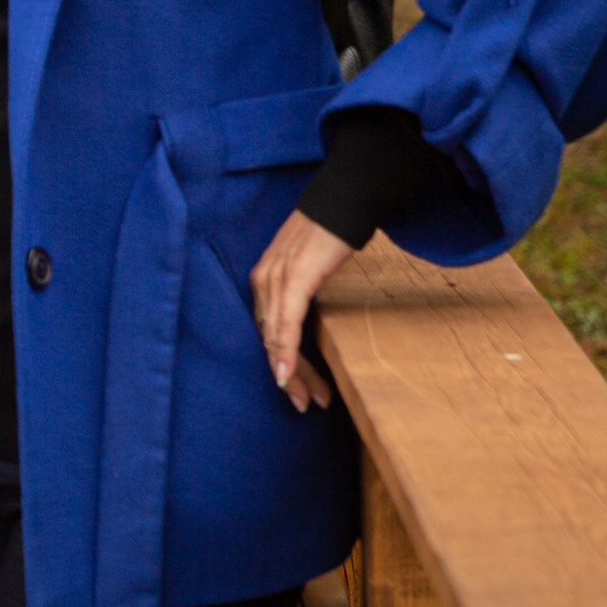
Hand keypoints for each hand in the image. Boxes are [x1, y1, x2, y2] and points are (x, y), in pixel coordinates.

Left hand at [248, 210, 352, 411]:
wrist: (343, 202)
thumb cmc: (329, 235)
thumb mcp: (308, 269)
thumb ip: (299, 292)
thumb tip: (304, 318)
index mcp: (264, 281)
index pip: (267, 331)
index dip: (282, 362)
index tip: (297, 390)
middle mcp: (262, 282)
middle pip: (269, 339)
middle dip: (288, 376)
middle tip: (305, 404)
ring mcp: (275, 279)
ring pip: (275, 337)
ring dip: (291, 372)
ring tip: (308, 399)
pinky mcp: (294, 278)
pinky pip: (285, 322)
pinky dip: (285, 351)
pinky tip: (286, 374)